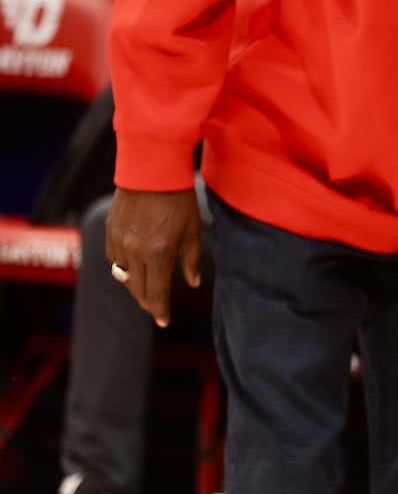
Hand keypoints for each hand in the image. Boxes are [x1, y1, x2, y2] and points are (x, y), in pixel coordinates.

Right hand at [106, 187, 202, 327]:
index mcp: (158, 254)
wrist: (152, 171)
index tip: (164, 321)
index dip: (160, 310)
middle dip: (148, 302)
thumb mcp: (192, 230)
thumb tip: (193, 283)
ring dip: (135, 286)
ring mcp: (119, 242)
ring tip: (146, 289)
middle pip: (138, 289)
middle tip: (156, 309)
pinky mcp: (109, 231)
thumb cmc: (179, 199)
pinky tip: (133, 267)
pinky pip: (113, 259)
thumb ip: (190, 259)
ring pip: (123, 276)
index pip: (157, 293)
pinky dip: (123, 267)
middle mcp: (135, 252)